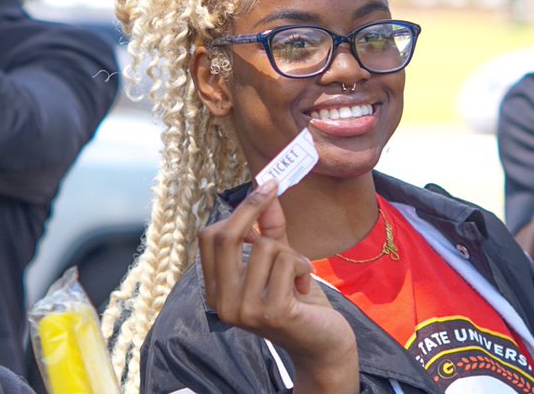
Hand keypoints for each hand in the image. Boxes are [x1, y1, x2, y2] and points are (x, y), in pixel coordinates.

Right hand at [199, 180, 358, 392]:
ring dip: (291, 254)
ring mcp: (244, 310)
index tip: (262, 188)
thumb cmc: (298, 302)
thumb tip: (264, 188)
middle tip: (274, 188)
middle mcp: (222, 303)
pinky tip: (304, 287)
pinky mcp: (271, 313)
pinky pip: (287, 263)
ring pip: (266, 248)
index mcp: (216, 290)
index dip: (237, 209)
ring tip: (296, 275)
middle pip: (227, 237)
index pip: (210, 237)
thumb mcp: (280, 260)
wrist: (322, 344)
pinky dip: (303, 267)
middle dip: (254, 208)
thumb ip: (269, 228)